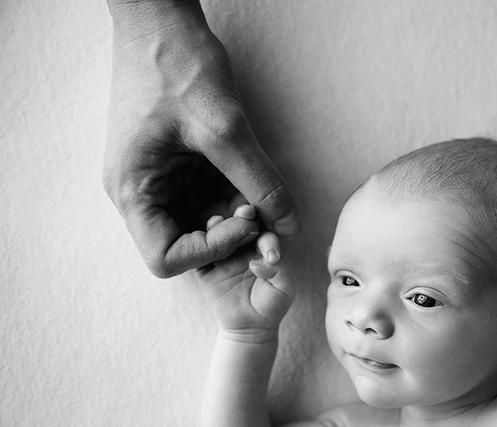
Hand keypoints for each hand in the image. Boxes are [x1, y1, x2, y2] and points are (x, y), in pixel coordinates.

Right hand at [103, 0, 300, 277]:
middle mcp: (144, 193)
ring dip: (242, 227)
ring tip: (269, 209)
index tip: (245, 223)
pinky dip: (240, 204)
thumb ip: (260, 181)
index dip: (211, 251)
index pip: (165, 258)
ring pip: (206, 227)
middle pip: (188, 249)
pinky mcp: (185, 170)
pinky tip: (260, 192)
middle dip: (232, 246)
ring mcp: (164, 182)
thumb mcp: (224, 128)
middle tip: (271, 231)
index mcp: (134, 189)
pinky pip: (214, 202)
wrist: (162, 21)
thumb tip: (289, 225)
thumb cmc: (175, 64)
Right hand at [195, 203, 294, 334]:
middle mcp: (241, 247)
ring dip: (217, 225)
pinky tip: (200, 240)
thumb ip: (279, 271)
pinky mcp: (205, 269)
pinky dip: (197, 247)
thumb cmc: (271, 305)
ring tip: (217, 222)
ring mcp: (222, 256)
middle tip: (245, 212)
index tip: (268, 251)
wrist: (249, 327)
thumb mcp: (284, 288)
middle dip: (242, 217)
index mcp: (262, 248)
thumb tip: (260, 260)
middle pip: (239, 226)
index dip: (266, 236)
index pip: (264, 233)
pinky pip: (199, 256)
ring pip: (217, 235)